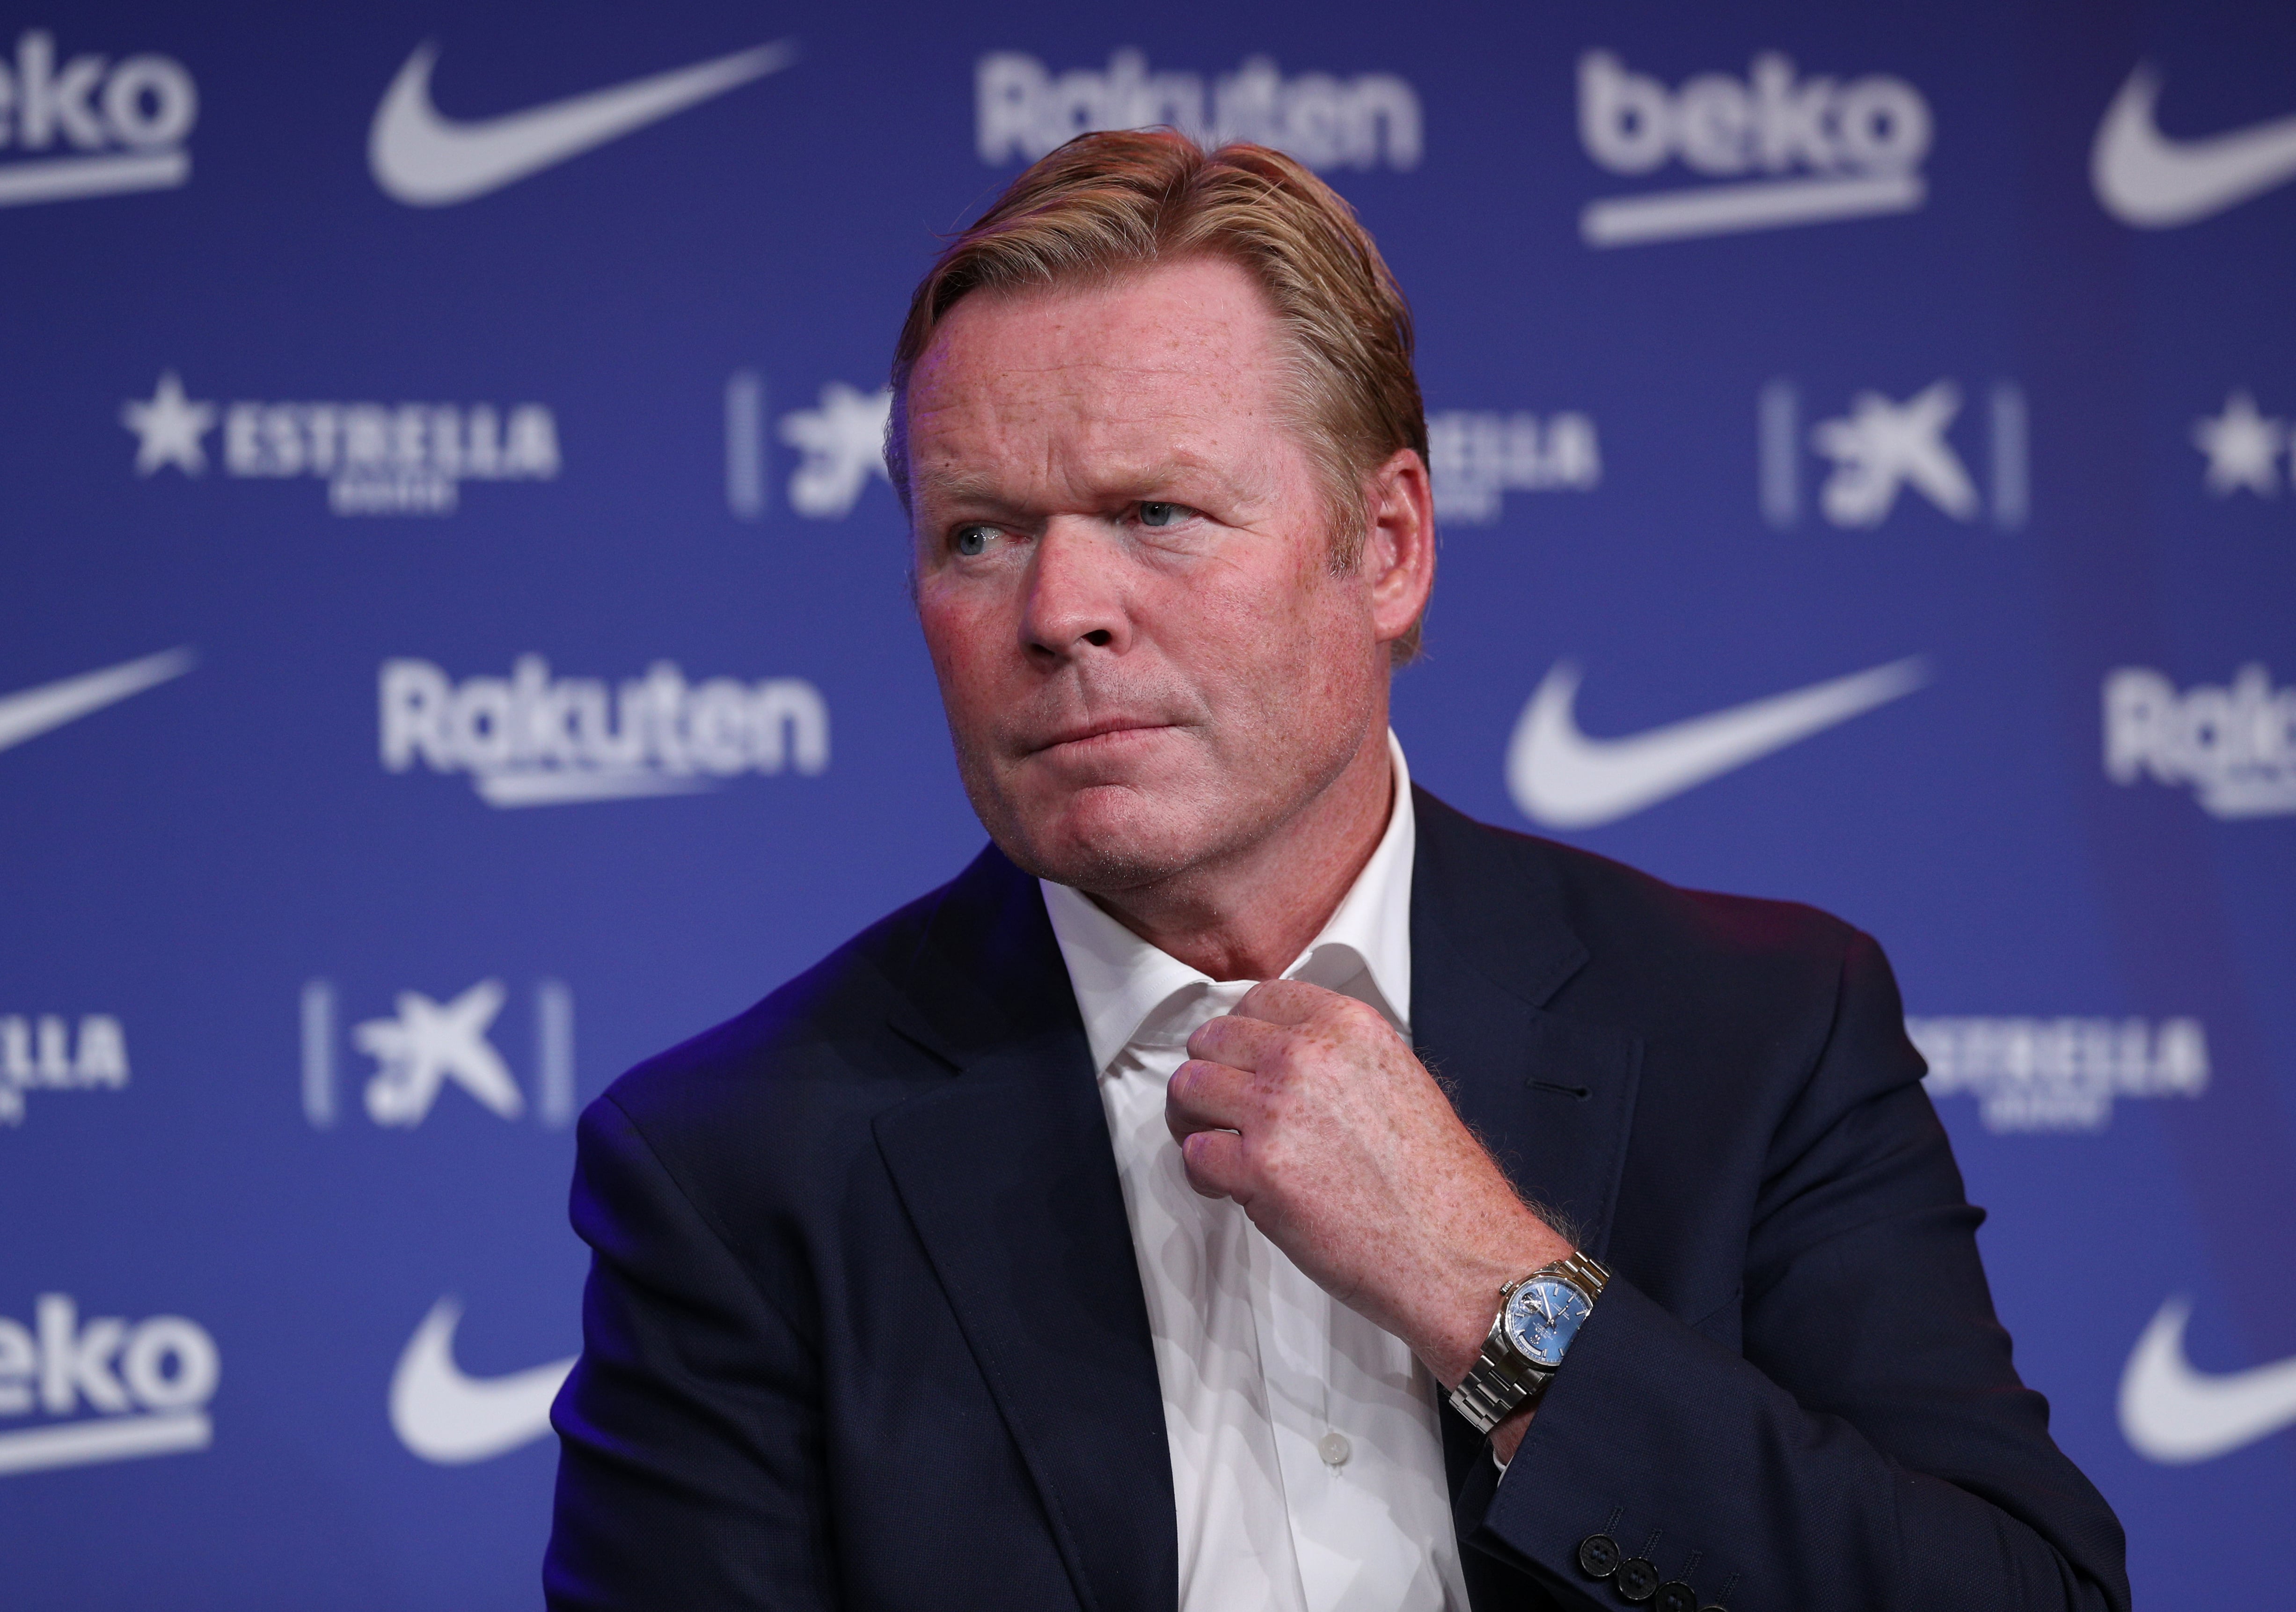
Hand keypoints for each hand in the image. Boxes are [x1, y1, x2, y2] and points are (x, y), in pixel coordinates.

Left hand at [1166, 978, 1571, 1395]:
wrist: (1456, 1252)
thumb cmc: (1438, 1184)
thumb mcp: (1398, 1081)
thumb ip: (1338, 1059)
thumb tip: (1286, 1060)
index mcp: (1347, 1026)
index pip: (1258, 999)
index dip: (1239, 1033)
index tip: (1238, 1057)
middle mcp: (1306, 1056)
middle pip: (1212, 1039)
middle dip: (1210, 1073)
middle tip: (1217, 1107)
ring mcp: (1277, 1110)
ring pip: (1188, 1088)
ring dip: (1193, 1118)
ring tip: (1214, 1143)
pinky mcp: (1257, 1170)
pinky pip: (1193, 1154)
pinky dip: (1202, 1173)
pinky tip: (1227, 1186)